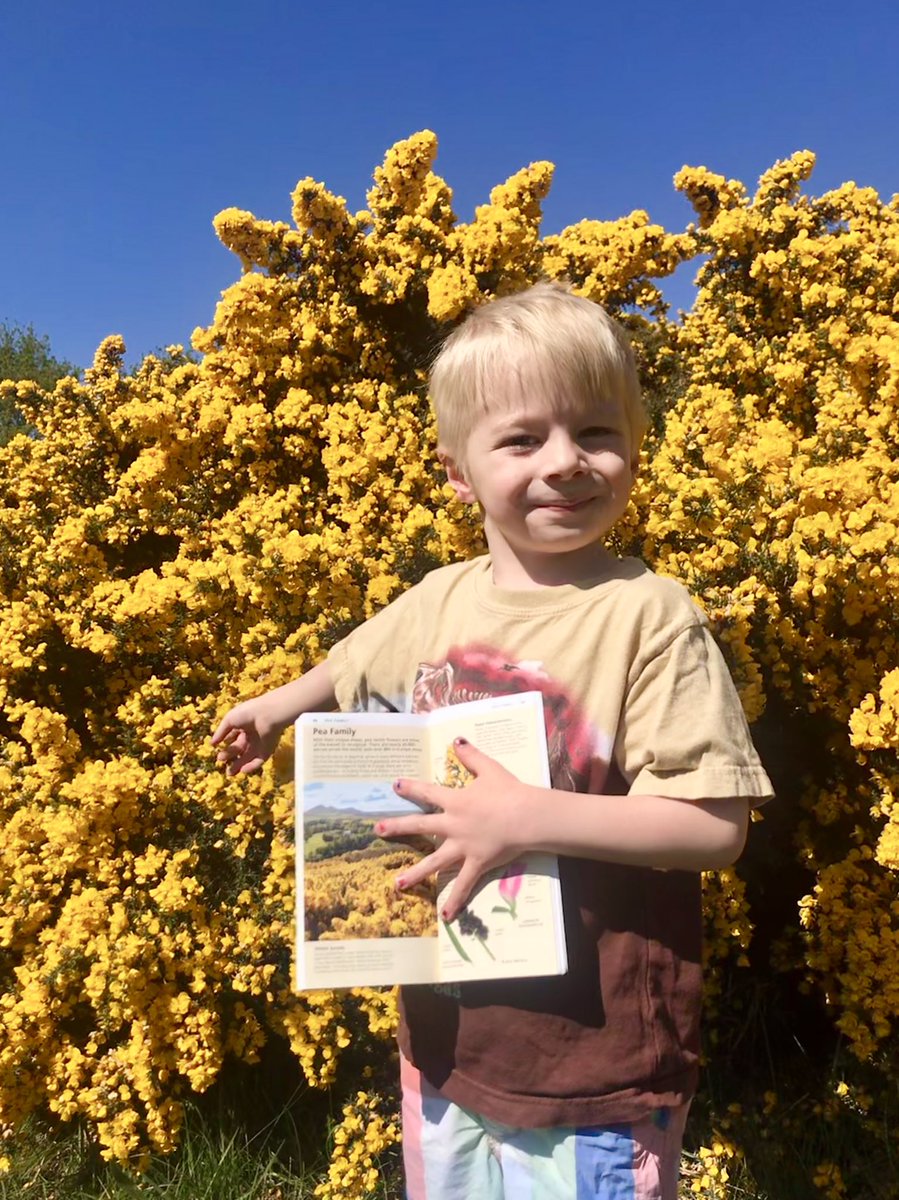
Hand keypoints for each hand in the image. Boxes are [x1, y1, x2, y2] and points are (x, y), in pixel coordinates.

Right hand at [211, 698, 284, 774]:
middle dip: (229, 755)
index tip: (216, 748)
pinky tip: (242, 770)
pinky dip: (251, 767)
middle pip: (239, 748)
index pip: (233, 736)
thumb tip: (212, 744)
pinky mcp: (267, 751)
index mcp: (244, 725)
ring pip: (248, 757)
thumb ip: (221, 732)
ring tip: (229, 773)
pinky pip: (258, 761)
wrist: (268, 715)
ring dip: (239, 765)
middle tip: (220, 760)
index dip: (225, 742)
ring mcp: (260, 744)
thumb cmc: (248, 713)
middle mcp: (252, 735)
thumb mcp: (230, 720)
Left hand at [374, 738, 535, 920]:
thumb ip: (471, 756)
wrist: (526, 816)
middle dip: (397, 827)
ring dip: (414, 874)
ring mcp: (462, 846)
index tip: (394, 785)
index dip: (410, 788)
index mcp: (455, 801)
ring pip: (434, 862)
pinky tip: (445, 916)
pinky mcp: (476, 863)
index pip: (427, 792)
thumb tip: (456, 740)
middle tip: (377, 830)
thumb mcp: (490, 769)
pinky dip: (455, 900)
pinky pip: (463, 884)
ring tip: (396, 884)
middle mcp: (453, 824)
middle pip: (420, 825)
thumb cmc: (509, 791)